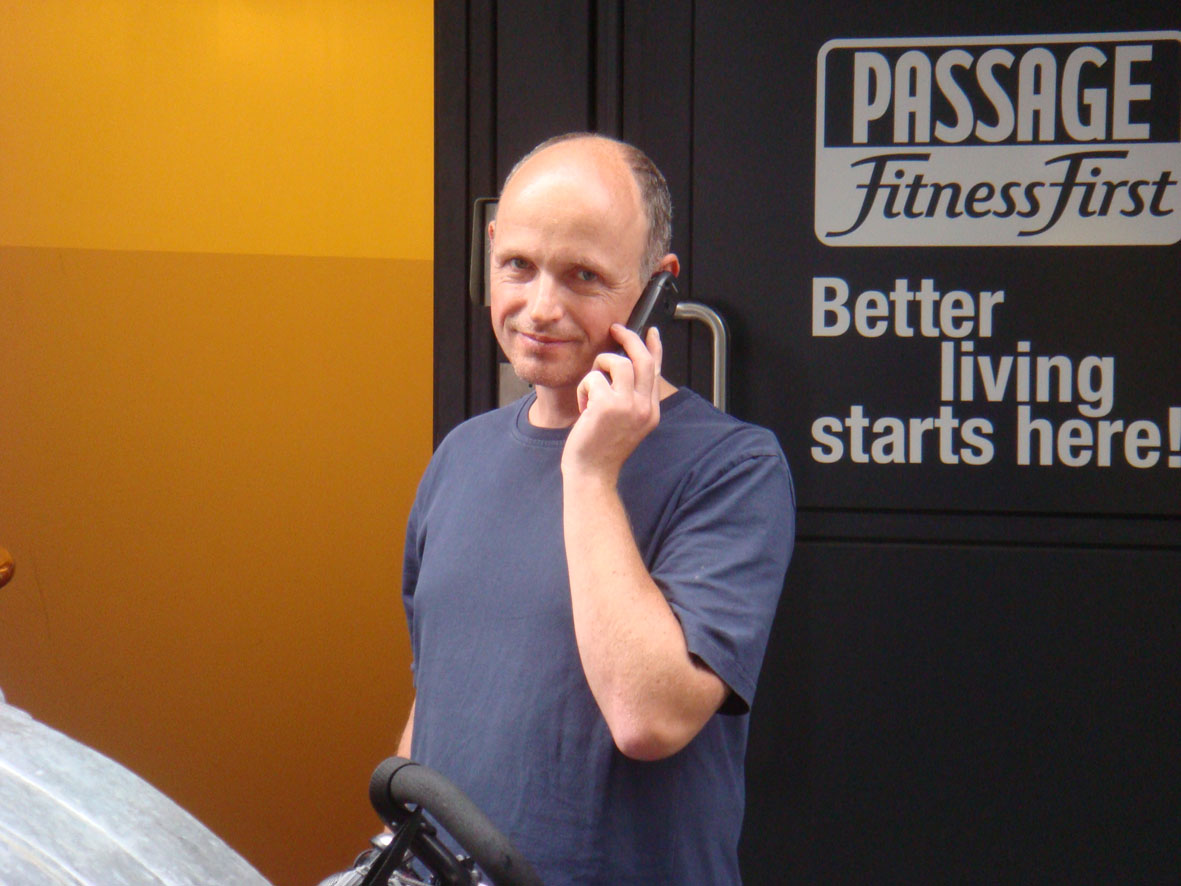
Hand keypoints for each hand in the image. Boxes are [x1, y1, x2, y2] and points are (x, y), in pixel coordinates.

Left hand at [562, 324, 662, 480]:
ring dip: (600, 366)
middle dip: (629, 338)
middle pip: (642, 359)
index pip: (656, 371)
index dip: (654, 347)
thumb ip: (630, 396)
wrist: (591, 473)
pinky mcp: (607, 406)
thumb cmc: (601, 448)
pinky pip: (594, 378)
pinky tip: (583, 406)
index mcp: (651, 411)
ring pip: (618, 363)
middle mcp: (644, 408)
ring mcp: (628, 406)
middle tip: (615, 330)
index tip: (650, 331)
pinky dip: (584, 388)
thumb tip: (624, 364)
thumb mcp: (624, 421)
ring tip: (591, 387)